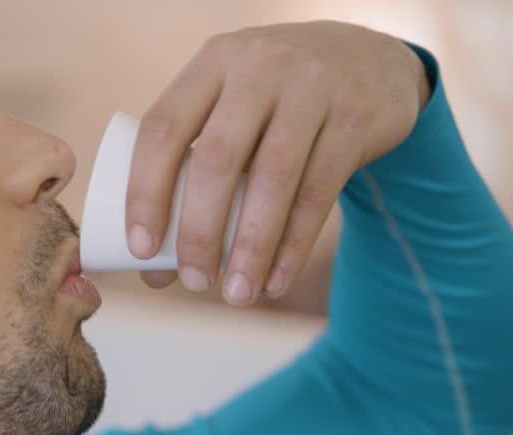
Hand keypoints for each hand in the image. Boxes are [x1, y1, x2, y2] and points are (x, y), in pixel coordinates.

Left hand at [126, 21, 431, 303]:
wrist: (371, 61)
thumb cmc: (276, 102)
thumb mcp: (233, 105)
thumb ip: (194, 169)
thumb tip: (151, 270)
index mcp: (212, 62)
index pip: (162, 128)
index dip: (145, 192)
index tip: (141, 250)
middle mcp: (259, 66)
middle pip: (216, 159)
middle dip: (199, 232)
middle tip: (194, 282)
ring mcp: (312, 87)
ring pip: (272, 179)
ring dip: (250, 248)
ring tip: (236, 295)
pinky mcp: (355, 118)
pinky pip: (319, 192)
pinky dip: (293, 245)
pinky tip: (275, 281)